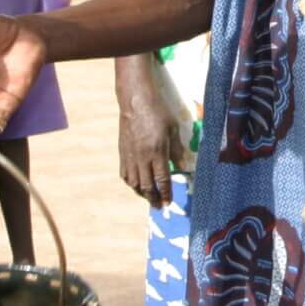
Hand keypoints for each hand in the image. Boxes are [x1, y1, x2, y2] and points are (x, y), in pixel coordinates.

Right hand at [116, 72, 180, 208]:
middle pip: (147, 185)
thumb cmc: (158, 110)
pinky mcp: (122, 151)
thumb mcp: (173, 129)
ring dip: (142, 193)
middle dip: (154, 198)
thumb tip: (183, 167)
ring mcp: (130, 155)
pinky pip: (125, 173)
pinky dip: (131, 183)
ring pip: (134, 182)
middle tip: (159, 207)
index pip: (162, 179)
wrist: (135, 98)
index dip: (166, 193)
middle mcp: (141, 156)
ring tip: (149, 198)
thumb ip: (178, 150)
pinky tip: (137, 184)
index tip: (169, 202)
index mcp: (157, 151)